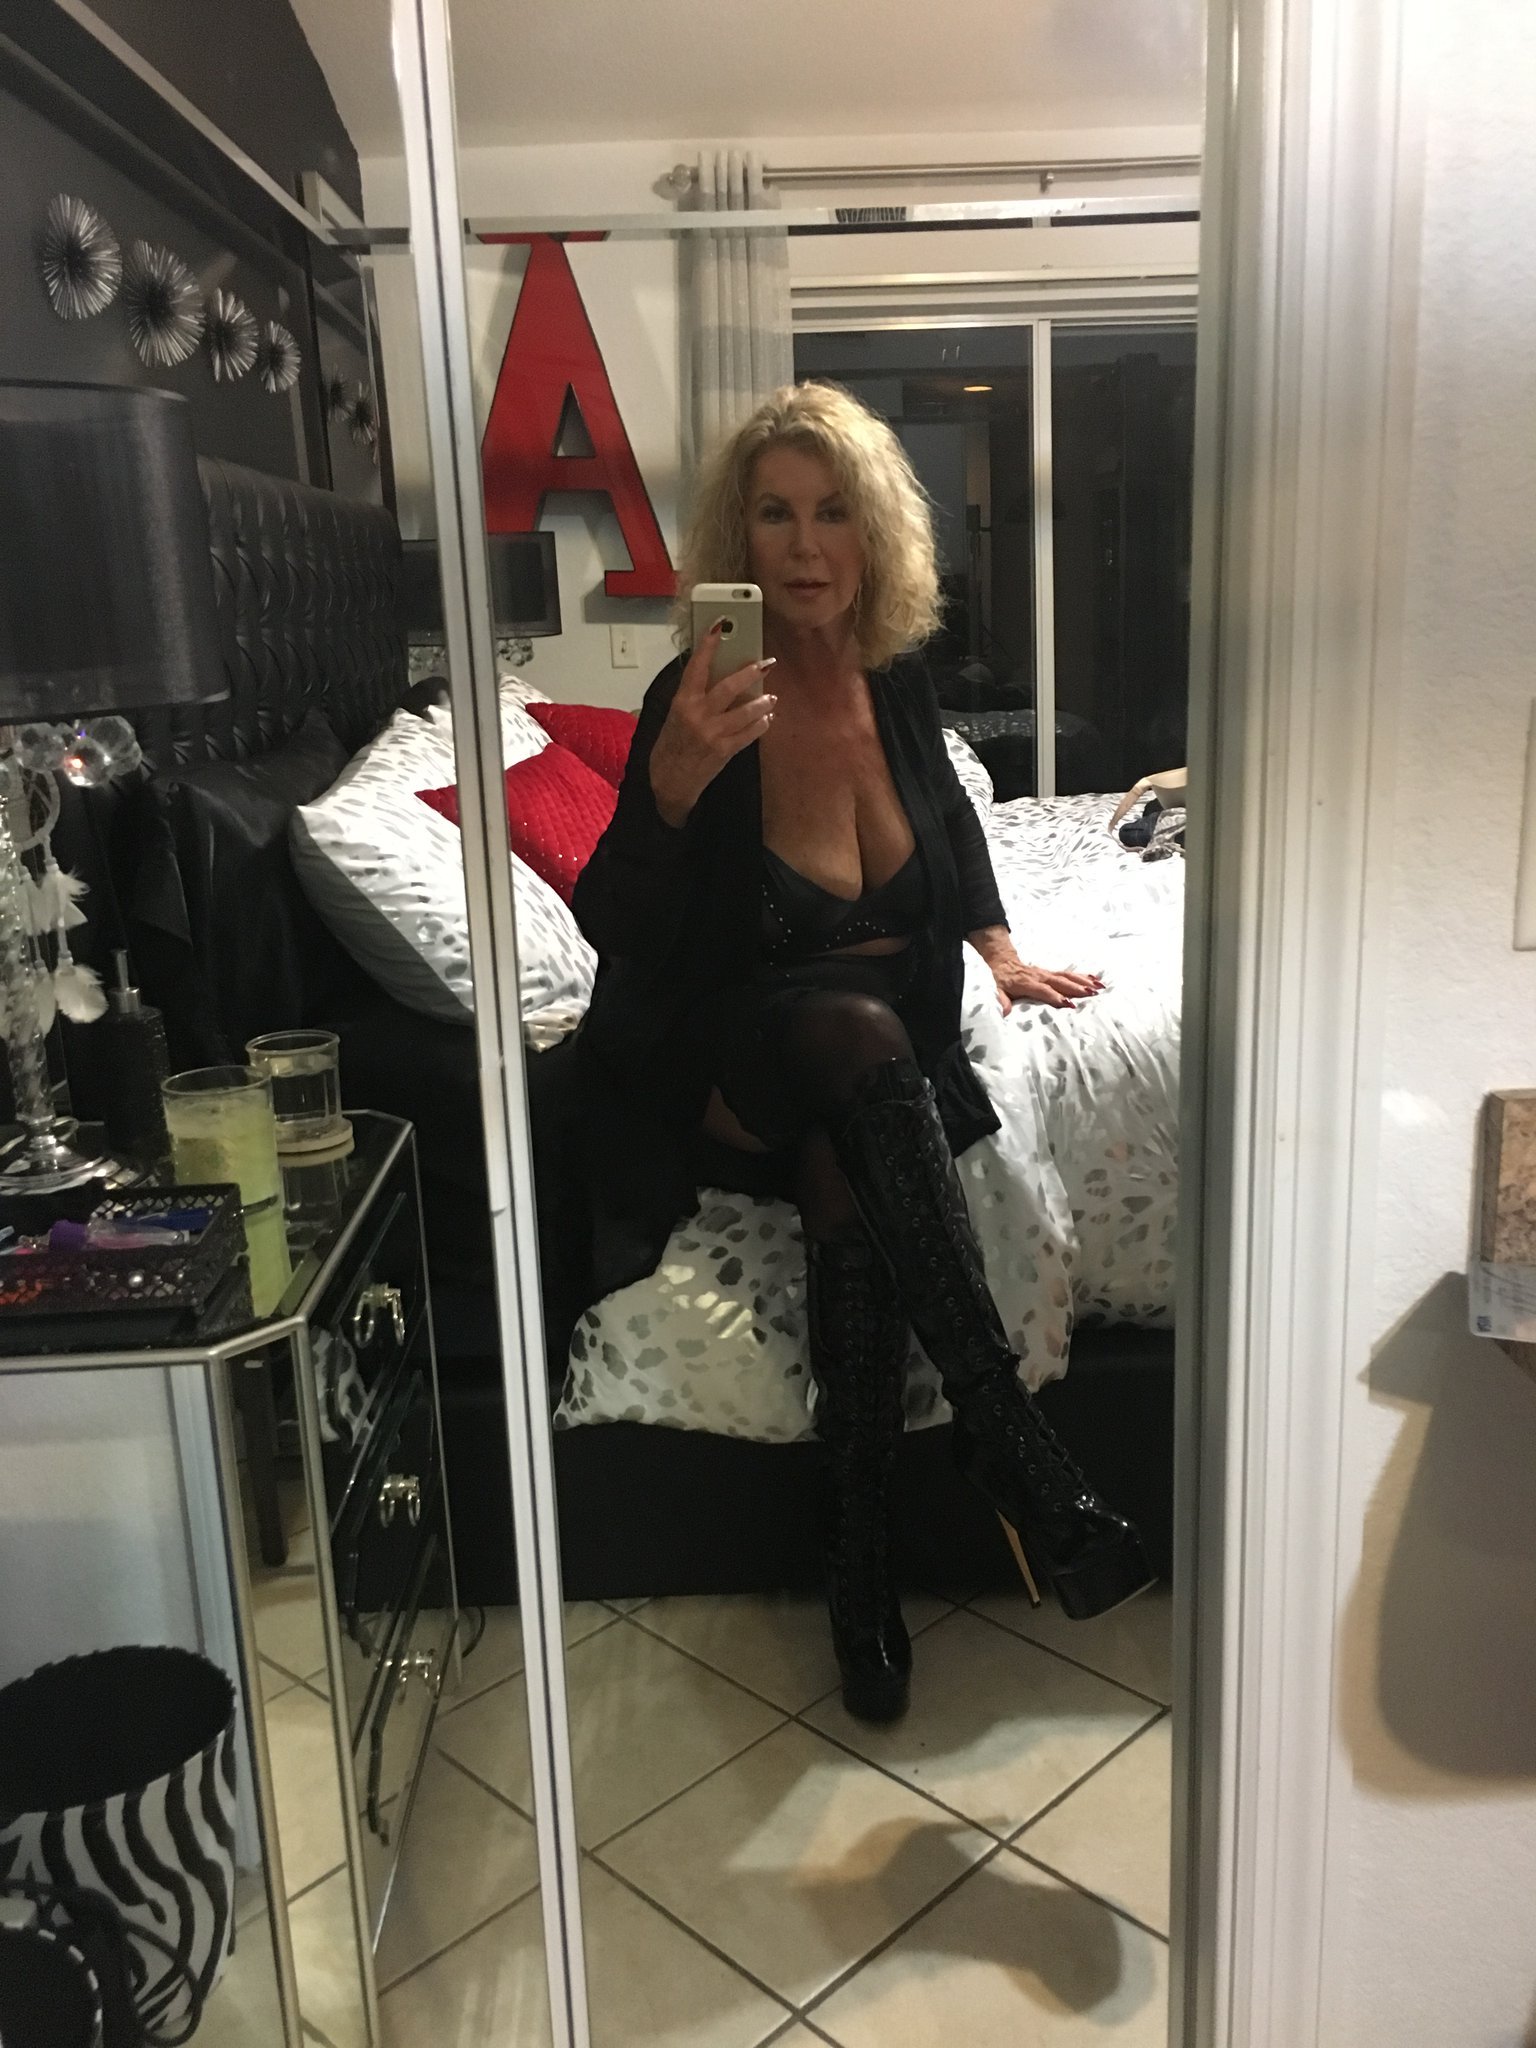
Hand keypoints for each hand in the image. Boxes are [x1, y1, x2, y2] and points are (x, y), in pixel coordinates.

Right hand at [648, 624, 776, 827]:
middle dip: (750, 672)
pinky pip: (750, 733)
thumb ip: (693, 696)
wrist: (669, 782)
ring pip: (745, 711)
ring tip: (770, 696)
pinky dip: (761, 724)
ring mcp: (713, 734)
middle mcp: (697, 715)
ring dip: (762, 701)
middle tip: (766, 662)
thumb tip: (716, 673)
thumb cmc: (671, 745)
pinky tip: (767, 718)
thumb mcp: (675, 716)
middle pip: (729, 687)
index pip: (696, 667)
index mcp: (682, 702)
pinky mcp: (725, 751)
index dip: (708, 645)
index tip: (719, 625)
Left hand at [993, 960, 1104, 1015]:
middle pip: (1060, 982)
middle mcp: (1039, 976)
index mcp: (1026, 983)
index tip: (1068, 1004)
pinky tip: (1096, 978)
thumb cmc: (1000, 980)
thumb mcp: (995, 991)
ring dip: (1083, 981)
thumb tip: (1004, 1012)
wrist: (1002, 962)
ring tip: (1099, 987)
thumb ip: (1001, 1001)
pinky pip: (1068, 973)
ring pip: (1067, 976)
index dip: (1056, 997)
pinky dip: (1082, 975)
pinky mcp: (1050, 972)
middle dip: (1077, 988)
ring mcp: (1046, 973)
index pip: (1044, 990)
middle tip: (1092, 994)